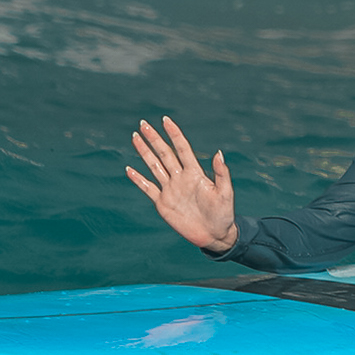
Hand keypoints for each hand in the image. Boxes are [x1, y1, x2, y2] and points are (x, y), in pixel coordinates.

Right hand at [126, 117, 241, 255]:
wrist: (214, 234)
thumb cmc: (223, 213)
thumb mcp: (225, 193)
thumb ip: (221, 173)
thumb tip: (219, 152)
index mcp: (195, 173)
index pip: (182, 148)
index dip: (174, 134)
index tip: (165, 120)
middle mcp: (180, 177)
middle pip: (164, 153)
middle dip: (154, 138)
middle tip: (143, 123)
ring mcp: (170, 189)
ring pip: (154, 166)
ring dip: (144, 152)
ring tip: (135, 137)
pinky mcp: (163, 203)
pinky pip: (147, 188)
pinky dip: (138, 179)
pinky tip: (129, 169)